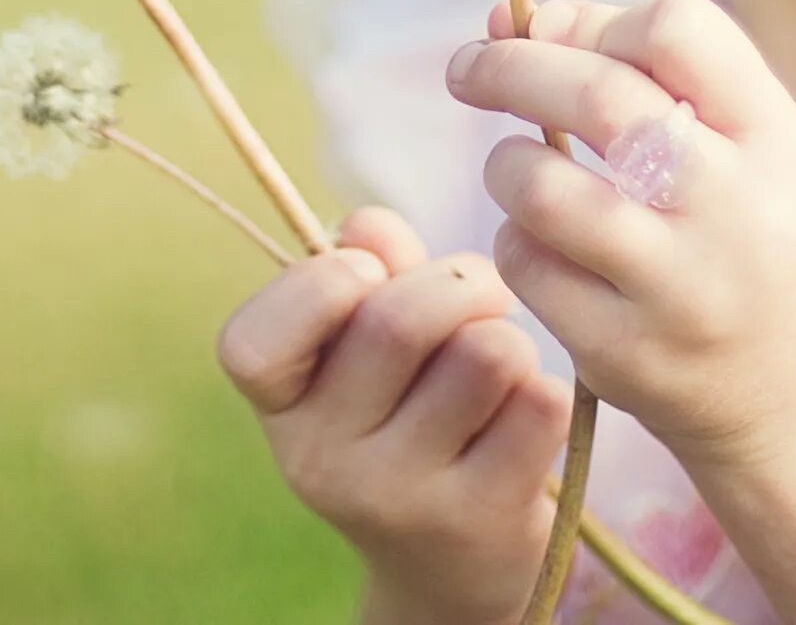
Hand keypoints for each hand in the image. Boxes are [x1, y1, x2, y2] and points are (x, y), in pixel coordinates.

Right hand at [215, 203, 573, 624]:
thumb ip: (365, 269)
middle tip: (481, 292)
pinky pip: (537, 404)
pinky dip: (543, 388)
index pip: (252, 346)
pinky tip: (522, 415)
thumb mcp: (362, 353)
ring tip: (500, 360)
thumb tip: (369, 224)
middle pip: (398, 321)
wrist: (448, 571)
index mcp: (282, 410)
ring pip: (484, 354)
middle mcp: (324, 461)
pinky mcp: (481, 518)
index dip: (315, 284)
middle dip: (459, 280)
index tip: (366, 273)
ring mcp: (401, 497)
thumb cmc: (403, 420)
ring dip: (508, 336)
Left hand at [446, 0, 795, 471]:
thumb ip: (644, 72)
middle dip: (511, 67)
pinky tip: (544, 247)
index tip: (552, 35)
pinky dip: (518, 241)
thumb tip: (506, 17)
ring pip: (542, 186)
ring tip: (519, 172)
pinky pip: (526, 264)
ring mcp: (679, 289)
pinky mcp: (624, 355)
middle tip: (469, 68)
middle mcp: (737, 210)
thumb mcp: (747, 149)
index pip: (677, 29)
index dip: (597, 21)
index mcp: (776, 140)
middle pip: (598, 96)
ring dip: (507, 164)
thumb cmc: (754, 244)